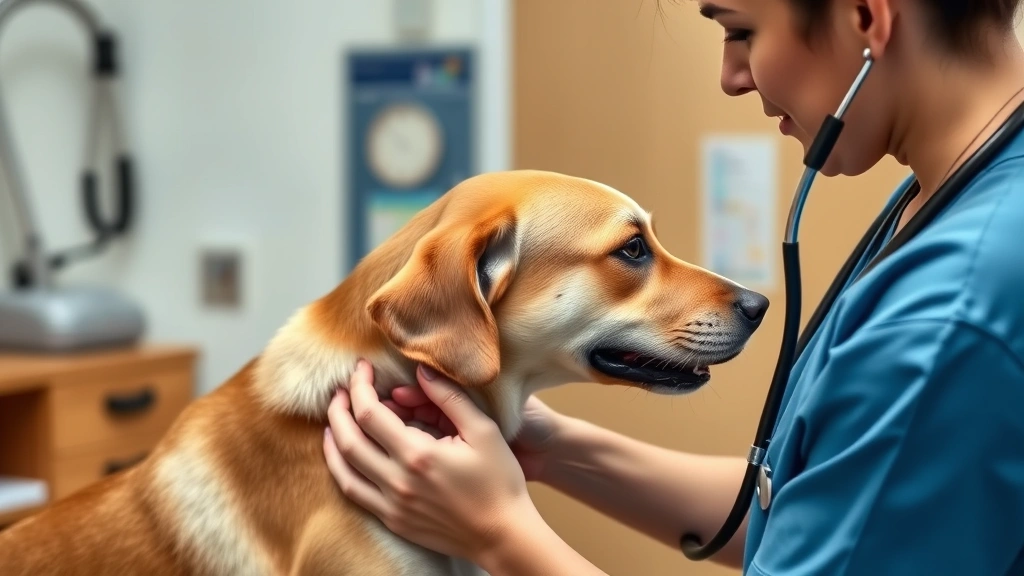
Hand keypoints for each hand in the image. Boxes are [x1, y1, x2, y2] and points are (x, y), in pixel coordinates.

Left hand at [323, 360, 539, 561]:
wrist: (502, 535)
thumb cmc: (499, 481)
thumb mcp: (483, 430)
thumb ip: (450, 397)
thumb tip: (421, 372)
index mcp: (418, 455)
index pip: (369, 413)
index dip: (359, 386)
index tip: (361, 369)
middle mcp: (397, 482)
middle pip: (348, 440)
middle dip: (338, 409)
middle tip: (342, 390)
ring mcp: (392, 506)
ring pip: (343, 470)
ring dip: (333, 440)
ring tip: (334, 420)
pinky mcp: (393, 521)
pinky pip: (355, 493)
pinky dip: (342, 470)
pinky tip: (344, 456)